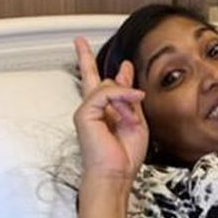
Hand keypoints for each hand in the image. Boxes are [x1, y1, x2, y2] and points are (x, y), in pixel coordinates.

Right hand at [73, 37, 148, 181]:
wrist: (116, 174)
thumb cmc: (125, 156)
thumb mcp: (136, 121)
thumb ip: (130, 97)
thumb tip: (124, 72)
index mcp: (104, 112)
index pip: (98, 83)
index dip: (93, 63)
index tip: (90, 49)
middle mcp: (93, 109)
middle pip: (97, 79)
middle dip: (103, 71)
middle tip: (81, 43)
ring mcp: (87, 111)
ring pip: (108, 85)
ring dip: (126, 100)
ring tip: (131, 119)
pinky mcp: (85, 113)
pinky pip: (105, 93)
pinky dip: (120, 98)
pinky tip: (129, 111)